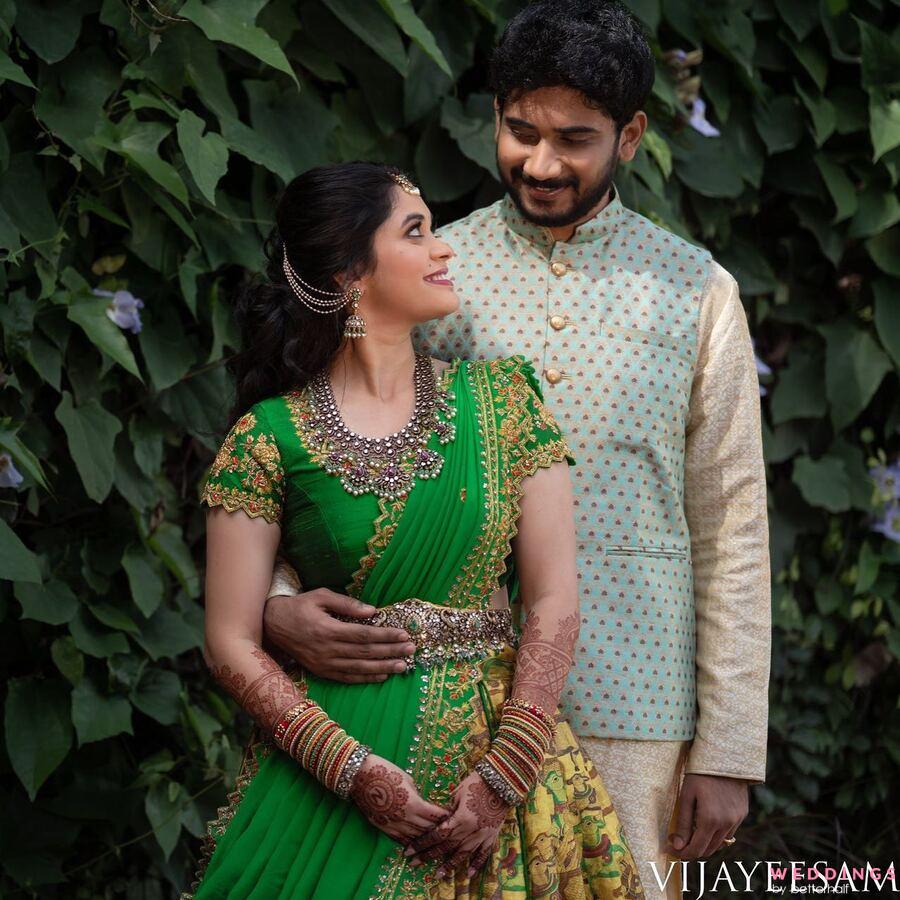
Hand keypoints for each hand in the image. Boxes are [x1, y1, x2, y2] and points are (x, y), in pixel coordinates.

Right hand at [262, 588, 415, 682]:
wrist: (273, 625)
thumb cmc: (300, 606)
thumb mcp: (321, 596)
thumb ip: (347, 604)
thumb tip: (372, 611)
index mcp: (329, 630)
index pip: (364, 635)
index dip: (386, 636)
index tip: (404, 635)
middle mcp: (328, 650)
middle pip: (366, 652)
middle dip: (391, 651)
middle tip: (411, 650)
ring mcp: (324, 663)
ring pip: (360, 668)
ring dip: (383, 668)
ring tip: (403, 667)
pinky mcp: (321, 671)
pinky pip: (347, 677)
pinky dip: (366, 678)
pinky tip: (382, 676)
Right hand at [350, 754, 448, 842]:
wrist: (361, 776)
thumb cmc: (386, 772)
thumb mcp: (407, 780)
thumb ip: (416, 794)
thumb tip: (422, 801)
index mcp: (414, 804)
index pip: (434, 815)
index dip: (444, 816)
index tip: (451, 815)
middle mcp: (405, 818)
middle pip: (427, 828)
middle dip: (437, 827)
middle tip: (445, 827)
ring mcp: (394, 824)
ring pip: (415, 836)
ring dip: (424, 836)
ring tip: (433, 836)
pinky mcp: (383, 827)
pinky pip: (400, 839)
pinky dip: (410, 840)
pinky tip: (416, 841)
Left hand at [403, 771, 508, 878]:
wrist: (501, 781)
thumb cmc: (477, 782)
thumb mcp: (458, 793)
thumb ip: (448, 810)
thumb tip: (437, 821)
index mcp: (461, 819)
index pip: (437, 835)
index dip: (422, 843)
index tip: (409, 850)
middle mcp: (471, 830)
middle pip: (447, 846)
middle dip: (429, 855)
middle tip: (415, 863)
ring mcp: (482, 834)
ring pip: (463, 854)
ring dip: (450, 864)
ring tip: (439, 874)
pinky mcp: (492, 835)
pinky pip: (484, 853)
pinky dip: (477, 864)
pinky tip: (469, 874)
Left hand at [666, 774, 748, 859]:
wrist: (725, 758)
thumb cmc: (700, 774)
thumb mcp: (686, 796)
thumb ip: (682, 823)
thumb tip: (677, 846)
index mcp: (710, 820)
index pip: (696, 849)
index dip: (682, 853)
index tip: (671, 849)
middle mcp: (726, 824)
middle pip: (708, 850)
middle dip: (692, 850)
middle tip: (678, 842)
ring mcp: (737, 820)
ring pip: (719, 843)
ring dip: (705, 842)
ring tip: (691, 831)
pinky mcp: (743, 814)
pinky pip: (729, 831)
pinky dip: (717, 833)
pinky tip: (706, 822)